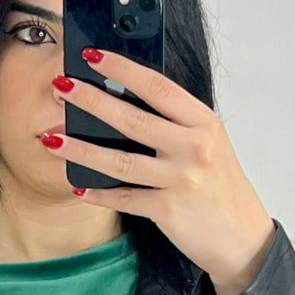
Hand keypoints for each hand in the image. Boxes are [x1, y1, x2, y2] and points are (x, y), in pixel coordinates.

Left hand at [46, 48, 277, 294]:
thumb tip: (126, 100)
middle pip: (133, 119)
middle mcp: (194, 148)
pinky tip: (77, 186)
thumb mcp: (209, 145)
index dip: (122, 68)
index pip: (158, 87)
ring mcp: (181, 180)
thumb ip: (176, 123)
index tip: (92, 55)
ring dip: (81, 150)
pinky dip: (98, 193)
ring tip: (51, 138)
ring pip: (120, 161)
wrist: (243, 239)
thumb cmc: (221, 188)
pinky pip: (124, 198)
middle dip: (91, 100)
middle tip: (61, 86)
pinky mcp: (169, 211)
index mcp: (204, 123)